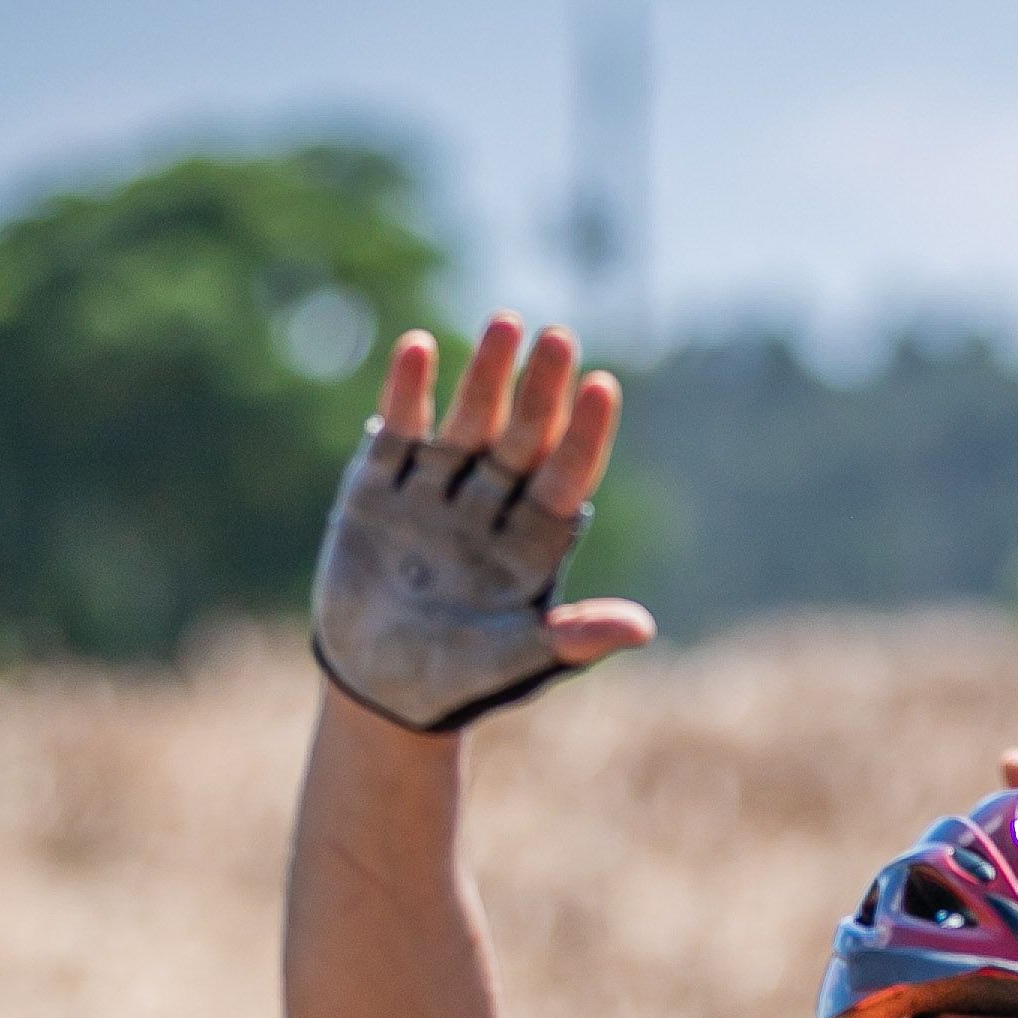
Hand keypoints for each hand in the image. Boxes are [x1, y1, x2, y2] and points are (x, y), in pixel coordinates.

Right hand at [311, 316, 655, 731]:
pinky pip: (399, 432)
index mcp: (533, 543)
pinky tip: (419, 349)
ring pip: (467, 423)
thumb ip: (573, 639)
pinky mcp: (380, 488)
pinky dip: (407, 392)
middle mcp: (492, 507)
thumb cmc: (457, 684)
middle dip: (539, 391)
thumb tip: (642, 628)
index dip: (583, 436)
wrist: (375, 693)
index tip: (602, 388)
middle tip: (559, 338)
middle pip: (522, 439)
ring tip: (505, 324)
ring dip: (485, 377)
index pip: (567, 478)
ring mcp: (437, 492)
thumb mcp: (518, 663)